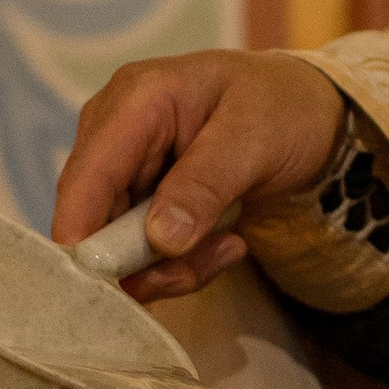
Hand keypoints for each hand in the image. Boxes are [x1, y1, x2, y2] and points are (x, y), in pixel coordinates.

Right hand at [51, 51, 345, 301]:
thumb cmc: (282, 108)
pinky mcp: (139, 203)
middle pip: (94, 223)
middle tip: (210, 262)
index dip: (82, 236)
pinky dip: (183, 263)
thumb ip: (206, 184)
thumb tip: (160, 239)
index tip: (112, 287)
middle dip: (147, 262)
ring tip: (230, 246)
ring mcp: (124, 172)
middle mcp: (114, 136)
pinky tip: (226, 243)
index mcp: (135, 102)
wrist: (305, 114)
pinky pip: (144, 254)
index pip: (85, 177)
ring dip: (174, 267)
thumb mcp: (255, 139)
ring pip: (119, 249)